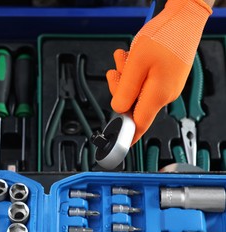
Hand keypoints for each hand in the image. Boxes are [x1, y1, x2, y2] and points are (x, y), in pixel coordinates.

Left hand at [106, 0, 210, 143]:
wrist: (185, 18)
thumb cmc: (166, 35)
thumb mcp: (137, 64)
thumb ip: (125, 90)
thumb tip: (117, 109)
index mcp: (158, 94)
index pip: (139, 124)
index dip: (126, 135)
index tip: (117, 144)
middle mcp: (164, 94)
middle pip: (132, 104)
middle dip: (119, 90)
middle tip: (115, 72)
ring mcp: (166, 86)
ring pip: (136, 90)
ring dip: (125, 76)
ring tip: (123, 58)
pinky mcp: (166, 78)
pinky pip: (144, 81)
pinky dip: (134, 72)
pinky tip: (130, 58)